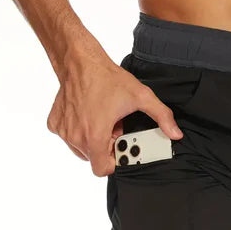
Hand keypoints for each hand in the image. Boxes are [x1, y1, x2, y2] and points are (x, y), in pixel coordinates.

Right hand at [47, 42, 182, 175]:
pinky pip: (69, 137)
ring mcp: (63, 131)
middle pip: (95, 157)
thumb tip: (175, 133)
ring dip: (94, 139)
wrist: (79, 60)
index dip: (115, 161)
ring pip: (82, 149)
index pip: (102, 169)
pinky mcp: (55, 123)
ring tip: (103, 119)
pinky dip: (80, 130)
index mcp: (95, 135)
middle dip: (107, 147)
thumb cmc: (106, 77)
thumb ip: (162, 117)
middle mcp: (76, 136)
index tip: (121, 147)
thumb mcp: (141, 96)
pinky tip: (89, 113)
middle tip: (115, 126)